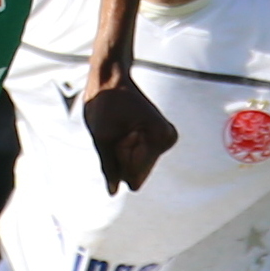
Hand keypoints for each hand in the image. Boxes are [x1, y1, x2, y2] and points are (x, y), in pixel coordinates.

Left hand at [78, 70, 176, 194]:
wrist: (111, 78)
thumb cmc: (105, 102)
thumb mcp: (101, 136)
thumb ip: (109, 167)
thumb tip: (113, 192)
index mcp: (161, 137)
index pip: (134, 177)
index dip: (118, 161)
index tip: (119, 135)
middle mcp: (168, 140)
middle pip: (137, 174)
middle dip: (121, 158)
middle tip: (118, 131)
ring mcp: (163, 140)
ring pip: (135, 168)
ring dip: (122, 153)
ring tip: (121, 127)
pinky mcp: (156, 140)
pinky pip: (136, 160)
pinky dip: (125, 150)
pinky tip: (124, 128)